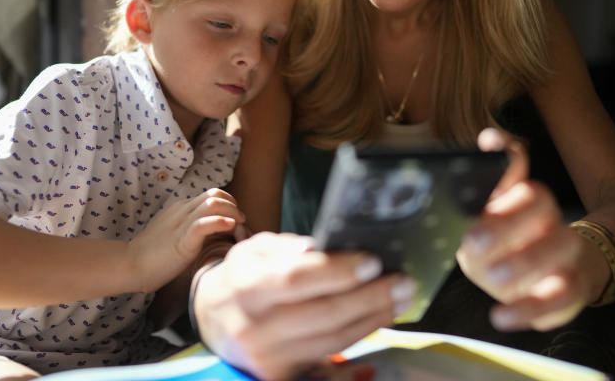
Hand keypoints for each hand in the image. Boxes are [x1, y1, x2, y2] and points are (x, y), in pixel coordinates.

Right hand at [129, 188, 244, 292]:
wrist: (129, 265)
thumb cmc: (152, 257)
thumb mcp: (174, 235)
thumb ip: (190, 230)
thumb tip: (212, 234)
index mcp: (181, 208)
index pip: (212, 195)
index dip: (229, 204)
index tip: (236, 220)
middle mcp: (182, 211)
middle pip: (216, 194)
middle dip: (234, 205)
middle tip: (241, 223)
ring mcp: (181, 224)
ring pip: (213, 204)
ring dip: (232, 212)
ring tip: (238, 225)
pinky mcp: (181, 240)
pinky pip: (203, 224)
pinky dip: (220, 222)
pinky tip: (230, 227)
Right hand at [192, 232, 413, 380]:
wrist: (213, 318)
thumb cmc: (243, 276)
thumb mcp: (257, 250)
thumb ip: (289, 247)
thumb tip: (324, 246)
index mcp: (247, 285)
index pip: (297, 278)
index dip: (338, 271)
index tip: (373, 261)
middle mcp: (254, 325)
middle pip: (324, 313)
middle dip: (370, 297)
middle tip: (402, 282)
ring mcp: (267, 355)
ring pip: (333, 339)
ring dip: (373, 319)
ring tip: (398, 299)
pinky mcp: (280, 374)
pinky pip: (329, 357)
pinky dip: (359, 338)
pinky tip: (379, 320)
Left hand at [455, 128, 595, 331]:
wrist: (563, 272)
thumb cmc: (513, 239)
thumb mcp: (493, 212)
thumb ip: (493, 175)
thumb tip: (490, 140)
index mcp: (529, 201)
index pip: (524, 178)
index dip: (508, 172)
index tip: (485, 175)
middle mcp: (551, 223)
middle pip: (542, 210)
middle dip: (506, 225)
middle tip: (473, 242)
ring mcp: (565, 258)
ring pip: (557, 253)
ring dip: (523, 265)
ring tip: (492, 276)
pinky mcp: (568, 293)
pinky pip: (557, 302)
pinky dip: (528, 311)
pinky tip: (501, 316)